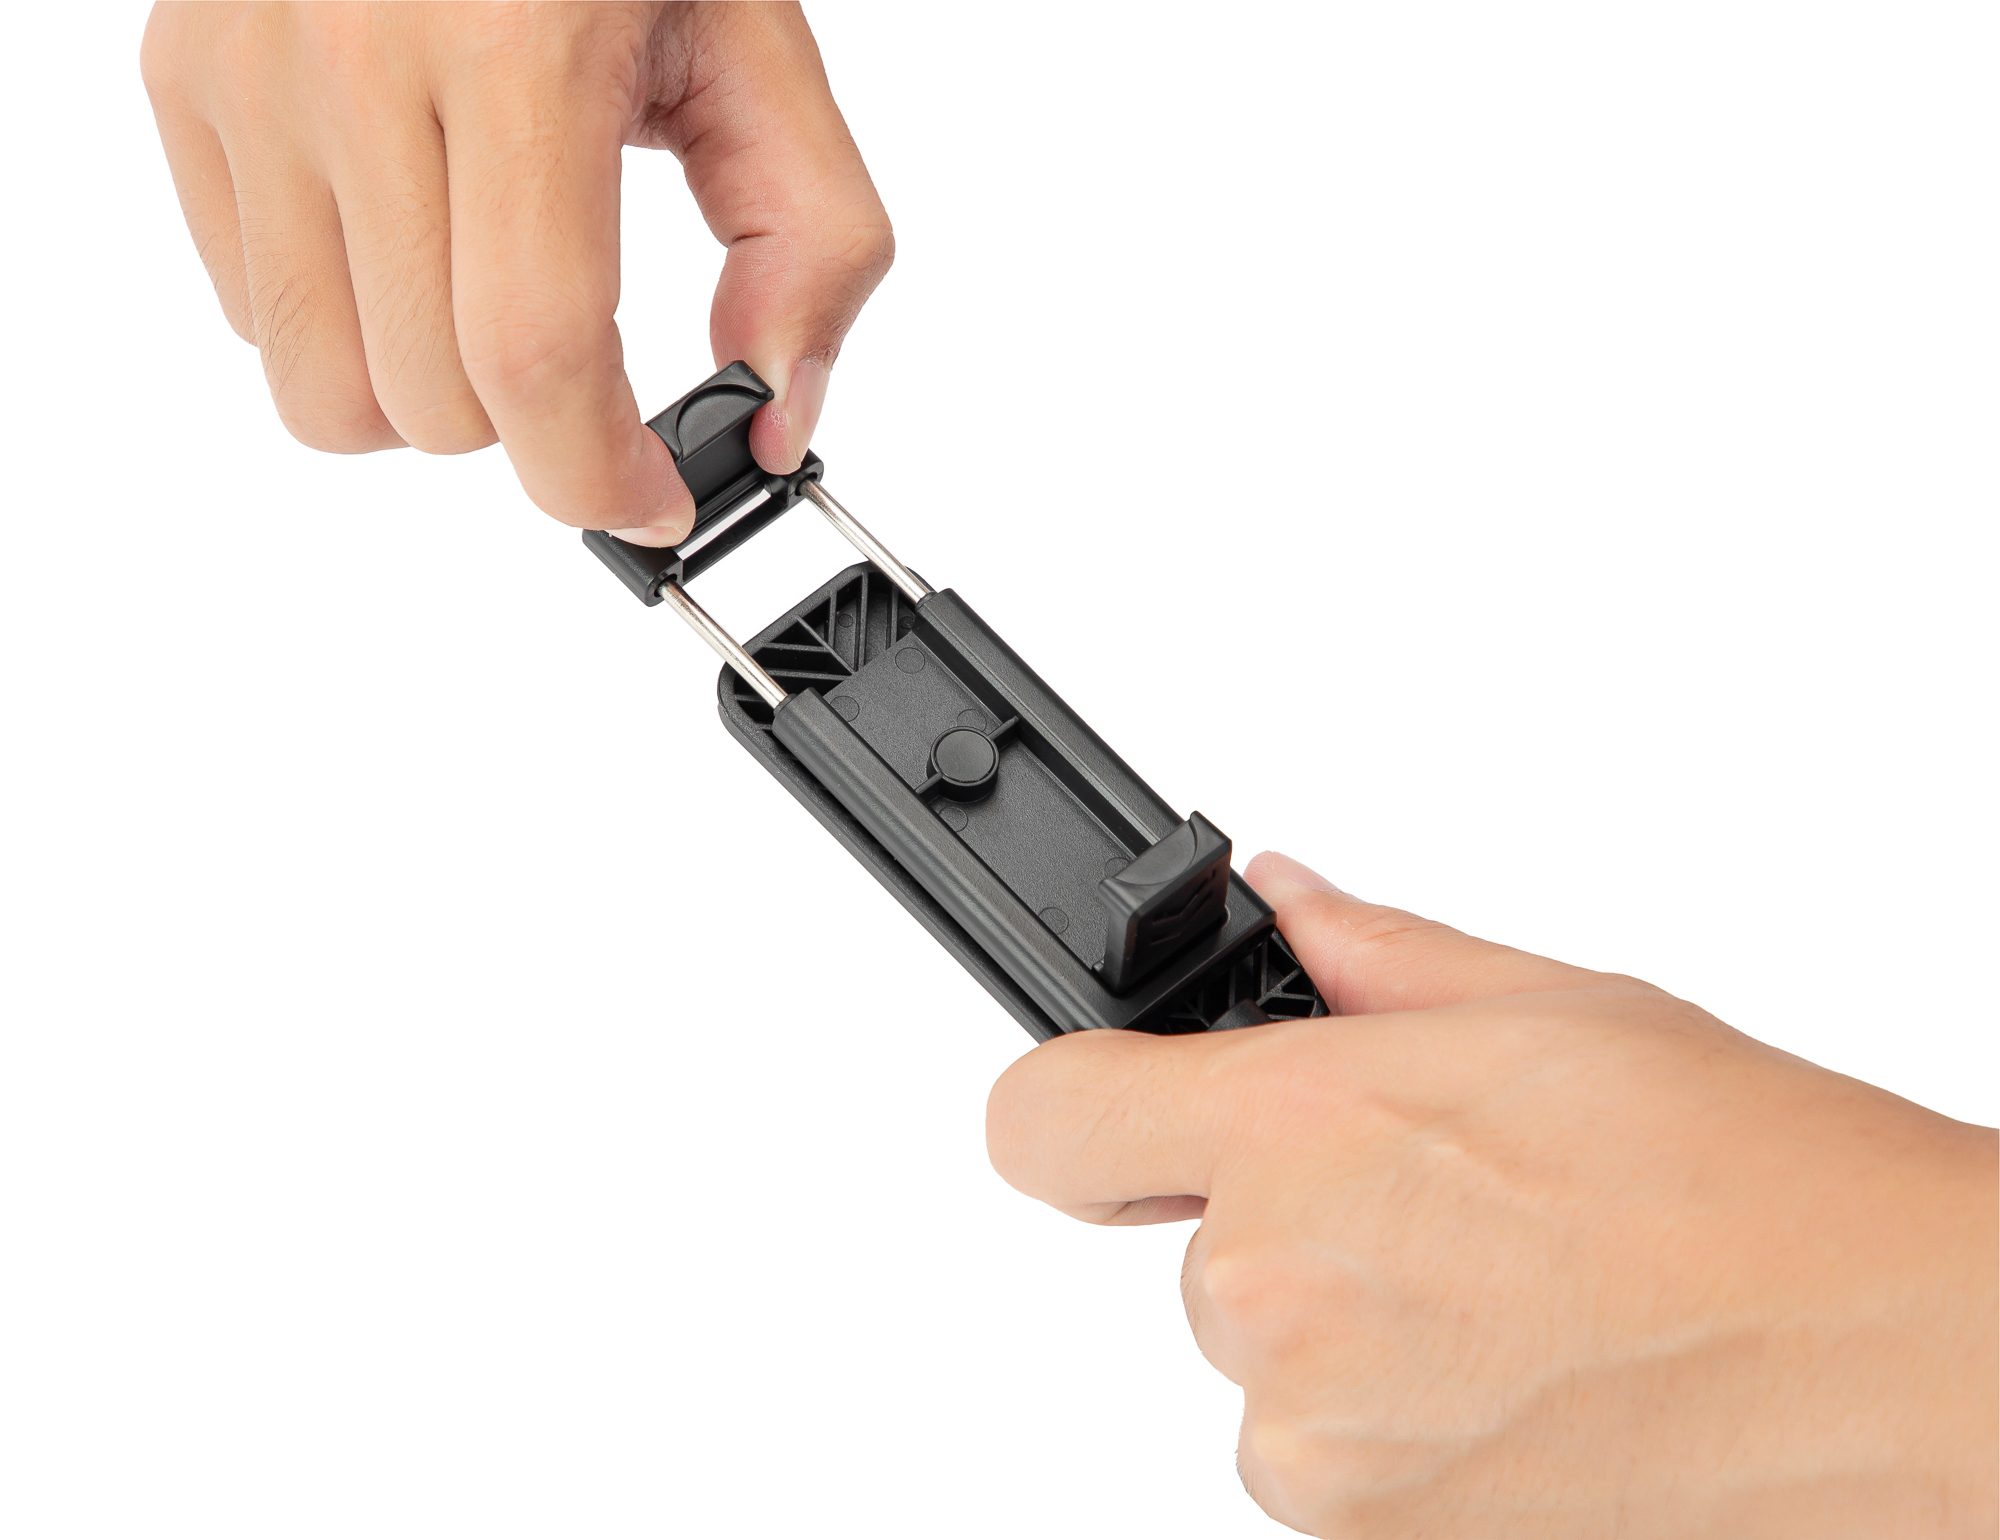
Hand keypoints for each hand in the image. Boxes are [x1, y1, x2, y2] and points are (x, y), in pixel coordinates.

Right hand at [140, 2, 891, 541]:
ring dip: (427, 400)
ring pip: (322, 391)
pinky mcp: (186, 78)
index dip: (596, 474)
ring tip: (488, 299)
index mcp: (516, 48)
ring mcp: (249, 71)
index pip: (533, 353)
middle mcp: (355, 58)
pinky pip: (252, 313)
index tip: (648, 501)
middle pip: (431, 402)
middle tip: (581, 356)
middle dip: (532, 427)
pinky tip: (411, 239)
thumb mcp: (757, 45)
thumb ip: (809, 245)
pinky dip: (346, 325)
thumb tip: (776, 418)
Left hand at [989, 852, 1997, 1536]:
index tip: (1118, 1102)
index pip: (1041, 1118)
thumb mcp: (1548, 1006)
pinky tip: (1514, 1369)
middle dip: (1278, 1212)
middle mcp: (1275, 1291)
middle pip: (1181, 1242)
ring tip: (1504, 1289)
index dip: (1076, 1101)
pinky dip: (1389, 1415)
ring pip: (1257, 1355)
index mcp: (1299, 1126)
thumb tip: (1285, 900)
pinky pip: (1319, 1452)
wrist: (1895, 1363)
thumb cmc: (1753, 1182)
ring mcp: (1313, 1441)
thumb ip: (1369, 961)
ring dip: (1343, 1324)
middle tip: (1431, 1196)